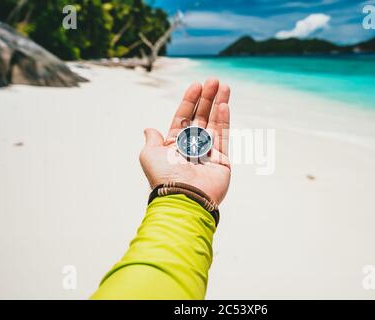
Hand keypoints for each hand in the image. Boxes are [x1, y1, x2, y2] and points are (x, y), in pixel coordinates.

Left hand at [140, 78, 230, 204]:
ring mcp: (208, 153)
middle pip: (201, 117)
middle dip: (207, 99)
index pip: (183, 117)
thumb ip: (152, 140)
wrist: (184, 198)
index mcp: (174, 145)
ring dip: (218, 104)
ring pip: (214, 123)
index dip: (189, 101)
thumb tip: (149, 129)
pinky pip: (224, 136)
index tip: (196, 85)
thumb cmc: (164, 177)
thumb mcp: (150, 155)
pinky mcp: (222, 160)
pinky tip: (225, 105)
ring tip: (224, 86)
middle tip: (213, 81)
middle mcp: (191, 147)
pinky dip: (225, 120)